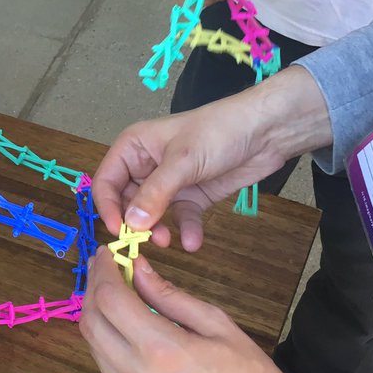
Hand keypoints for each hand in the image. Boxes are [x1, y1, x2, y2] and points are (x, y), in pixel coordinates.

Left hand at [79, 250, 338, 372]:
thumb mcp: (216, 324)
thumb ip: (170, 296)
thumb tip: (137, 269)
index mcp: (162, 351)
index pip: (110, 301)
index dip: (103, 271)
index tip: (107, 253)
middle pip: (92, 324)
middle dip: (93, 290)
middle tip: (104, 268)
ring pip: (94, 349)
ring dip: (96, 316)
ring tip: (112, 294)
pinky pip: (108, 370)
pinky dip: (107, 342)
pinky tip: (123, 328)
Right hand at [91, 67, 329, 250]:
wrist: (266, 131)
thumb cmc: (218, 132)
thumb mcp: (183, 162)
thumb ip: (155, 194)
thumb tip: (130, 225)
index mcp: (133, 147)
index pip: (106, 182)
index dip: (108, 207)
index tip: (119, 232)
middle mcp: (146, 165)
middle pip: (127, 202)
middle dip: (136, 223)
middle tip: (147, 241)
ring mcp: (170, 182)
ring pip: (153, 214)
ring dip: (158, 230)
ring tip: (168, 242)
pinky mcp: (193, 196)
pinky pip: (182, 218)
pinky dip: (186, 231)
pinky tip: (193, 242)